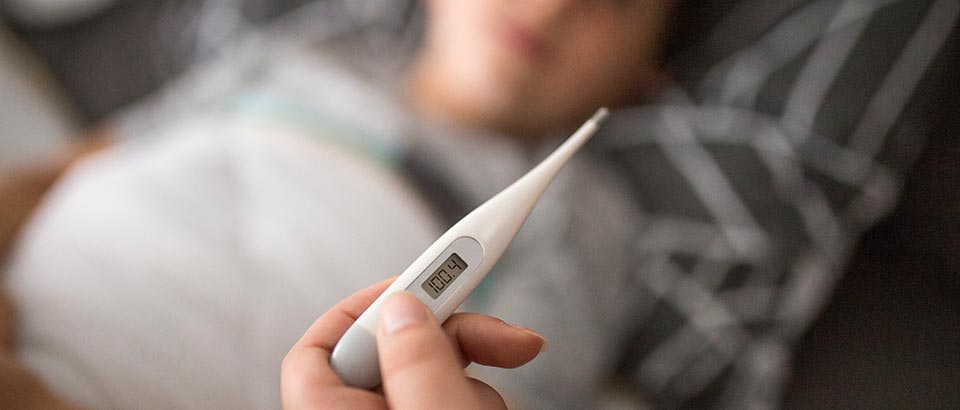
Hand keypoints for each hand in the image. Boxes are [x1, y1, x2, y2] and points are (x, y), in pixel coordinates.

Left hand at [281, 277, 546, 408]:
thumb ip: (417, 363)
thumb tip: (404, 306)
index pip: (317, 349)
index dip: (365, 307)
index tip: (423, 285)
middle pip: (392, 354)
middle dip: (454, 339)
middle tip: (510, 337)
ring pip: (434, 379)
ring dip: (475, 379)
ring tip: (495, 408)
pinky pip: (453, 400)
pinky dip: (477, 401)